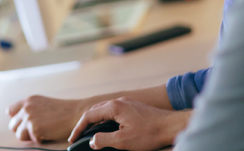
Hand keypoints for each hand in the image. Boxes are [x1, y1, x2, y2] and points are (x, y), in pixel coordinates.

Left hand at [7, 95, 87, 142]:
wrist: (77, 114)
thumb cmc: (63, 111)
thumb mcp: (43, 104)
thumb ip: (30, 109)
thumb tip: (15, 118)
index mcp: (28, 100)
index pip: (10, 111)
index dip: (16, 119)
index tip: (24, 123)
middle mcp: (26, 107)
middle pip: (13, 126)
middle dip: (23, 130)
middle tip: (38, 129)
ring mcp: (29, 118)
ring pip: (19, 135)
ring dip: (30, 136)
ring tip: (44, 131)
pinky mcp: (34, 128)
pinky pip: (32, 140)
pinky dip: (41, 140)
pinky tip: (50, 133)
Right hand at [69, 98, 189, 150]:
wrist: (171, 126)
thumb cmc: (150, 133)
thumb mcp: (123, 141)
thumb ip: (104, 140)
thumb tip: (92, 141)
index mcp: (114, 107)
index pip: (89, 116)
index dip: (79, 128)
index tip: (72, 138)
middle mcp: (119, 101)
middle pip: (95, 110)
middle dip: (85, 123)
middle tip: (78, 135)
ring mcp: (127, 103)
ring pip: (105, 110)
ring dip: (95, 121)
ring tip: (90, 132)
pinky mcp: (134, 107)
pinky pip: (114, 111)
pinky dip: (105, 119)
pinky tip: (107, 127)